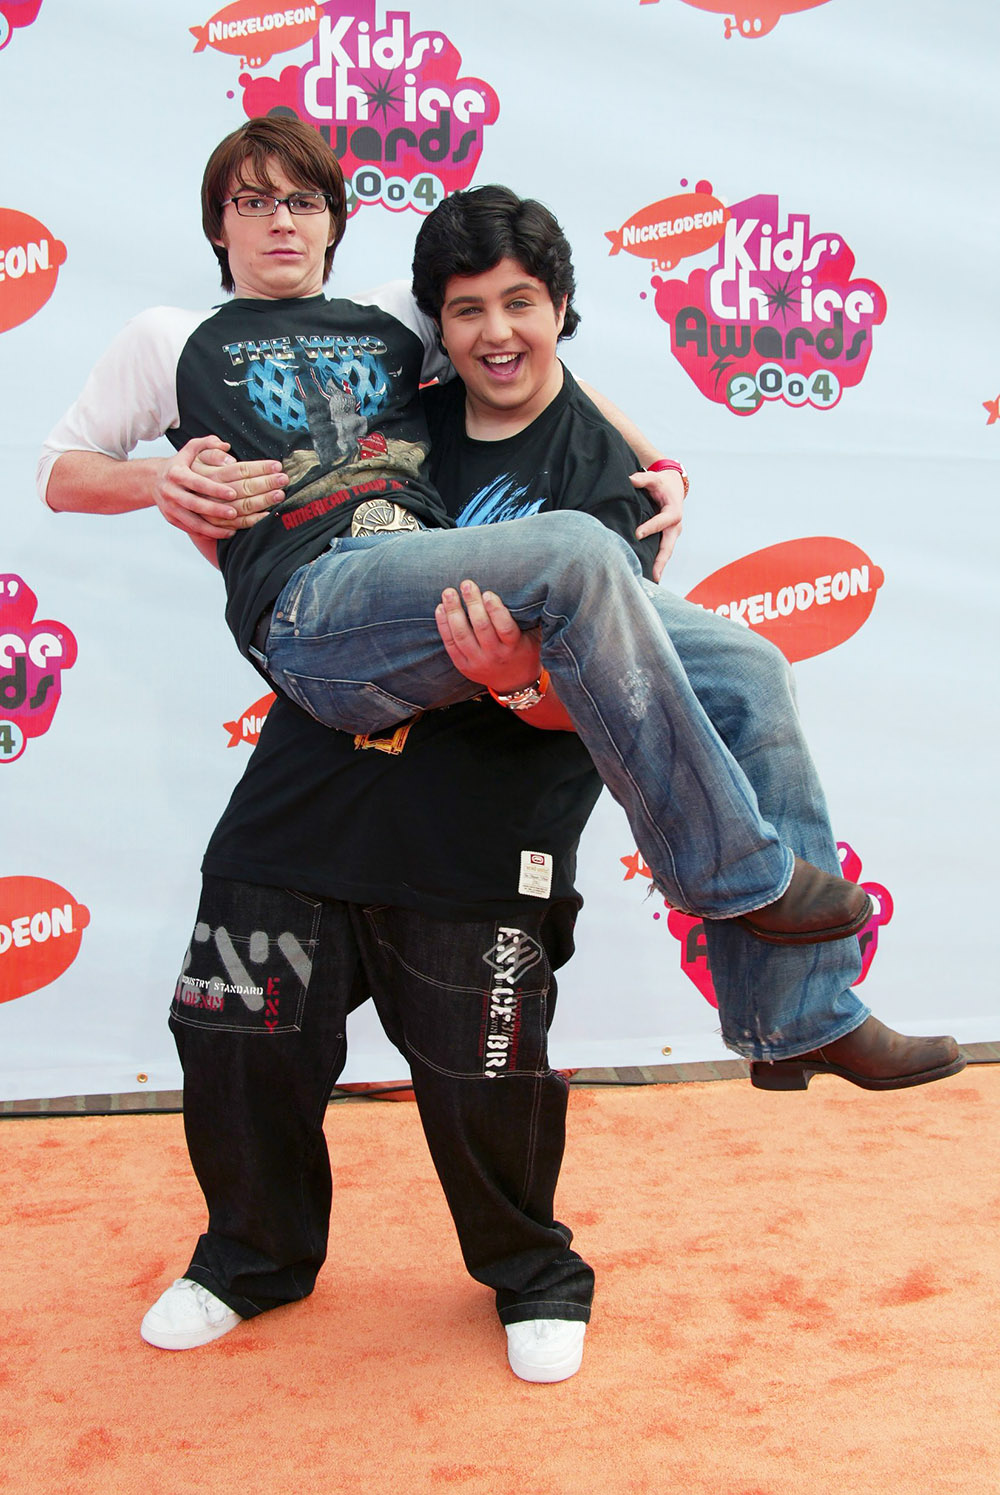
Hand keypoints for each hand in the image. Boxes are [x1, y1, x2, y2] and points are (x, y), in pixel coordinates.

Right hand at [152, 435, 287, 538]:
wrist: (154, 481)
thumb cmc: (180, 464)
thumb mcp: (190, 449)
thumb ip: (207, 444)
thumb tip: (226, 447)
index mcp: (177, 473)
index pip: (198, 482)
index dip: (215, 489)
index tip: (233, 493)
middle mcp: (173, 492)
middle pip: (198, 504)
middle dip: (218, 509)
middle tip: (237, 512)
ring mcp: (173, 509)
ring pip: (195, 522)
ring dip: (216, 525)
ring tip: (235, 524)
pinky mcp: (175, 521)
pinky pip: (195, 530)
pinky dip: (212, 534)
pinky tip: (230, 532)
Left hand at [435, 580, 541, 691]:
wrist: (515, 682)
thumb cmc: (524, 650)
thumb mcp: (533, 636)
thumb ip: (529, 617)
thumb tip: (527, 587)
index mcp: (514, 646)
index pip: (505, 627)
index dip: (495, 609)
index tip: (488, 593)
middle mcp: (495, 655)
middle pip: (481, 627)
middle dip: (472, 603)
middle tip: (466, 584)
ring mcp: (477, 662)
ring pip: (462, 635)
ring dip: (453, 612)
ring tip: (449, 593)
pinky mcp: (463, 665)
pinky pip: (450, 644)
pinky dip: (443, 625)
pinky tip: (440, 608)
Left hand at [631, 467, 684, 581]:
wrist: (674, 485)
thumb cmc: (662, 483)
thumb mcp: (654, 478)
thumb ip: (643, 479)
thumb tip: (630, 480)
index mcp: (674, 512)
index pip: (661, 522)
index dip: (650, 528)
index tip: (637, 534)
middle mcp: (675, 526)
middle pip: (668, 546)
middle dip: (661, 560)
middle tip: (654, 575)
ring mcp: (672, 533)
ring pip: (666, 552)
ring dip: (659, 566)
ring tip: (651, 581)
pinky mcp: (667, 537)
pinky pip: (662, 551)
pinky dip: (657, 562)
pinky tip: (649, 574)